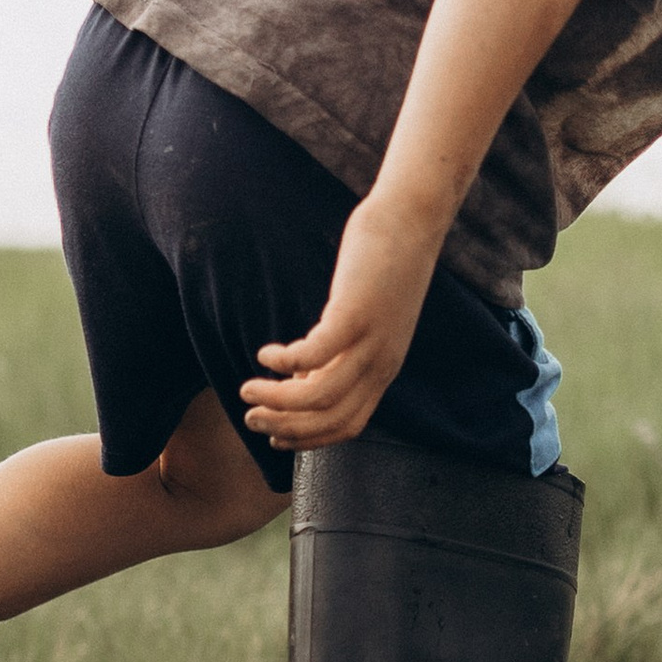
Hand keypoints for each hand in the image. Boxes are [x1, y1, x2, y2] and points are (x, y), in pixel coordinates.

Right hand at [238, 203, 435, 450]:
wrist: (412, 222)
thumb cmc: (383, 267)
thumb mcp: (363, 321)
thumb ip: (338, 354)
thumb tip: (303, 381)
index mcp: (383, 368)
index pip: (348, 425)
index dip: (309, 440)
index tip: (276, 438)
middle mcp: (380, 363)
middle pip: (329, 419)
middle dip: (285, 427)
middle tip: (252, 417)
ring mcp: (370, 340)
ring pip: (318, 395)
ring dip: (277, 400)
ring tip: (248, 387)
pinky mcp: (355, 314)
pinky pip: (314, 354)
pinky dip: (284, 362)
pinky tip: (266, 353)